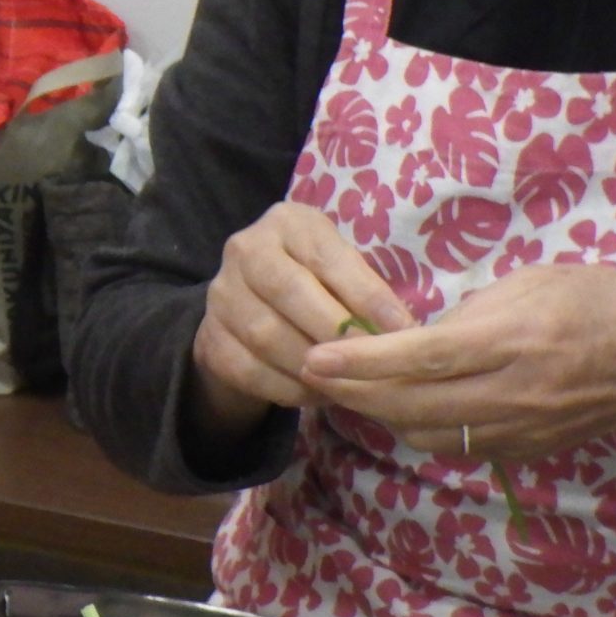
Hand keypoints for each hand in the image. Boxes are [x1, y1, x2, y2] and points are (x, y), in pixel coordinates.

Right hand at [193, 201, 417, 414]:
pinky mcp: (209, 339)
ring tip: (349, 382)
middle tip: (372, 361)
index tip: (402, 329)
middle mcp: (245, 249)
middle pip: (289, 291)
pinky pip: (250, 370)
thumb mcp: (339, 270)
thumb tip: (405, 331)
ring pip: (267, 335)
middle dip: (337, 331)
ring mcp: (221, 295)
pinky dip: (288, 388)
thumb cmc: (315, 283)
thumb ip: (365, 289)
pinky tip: (317, 393)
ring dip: (313, 365)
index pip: (327, 257)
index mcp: (286, 223)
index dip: (366, 295)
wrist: (250, 309)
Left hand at [299, 264, 615, 462]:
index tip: (316, 356)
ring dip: (382, 413)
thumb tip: (414, 336)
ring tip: (350, 385)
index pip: (424, 357)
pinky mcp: (524, 451)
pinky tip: (399, 404)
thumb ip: (471, 311)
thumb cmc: (596, 303)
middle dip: (354, 391)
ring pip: (428, 435)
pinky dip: (418, 428)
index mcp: (516, 339)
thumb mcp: (533, 281)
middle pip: (414, 405)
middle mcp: (515, 392)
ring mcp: (520, 429)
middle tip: (312, 371)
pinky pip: (456, 448)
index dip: (364, 361)